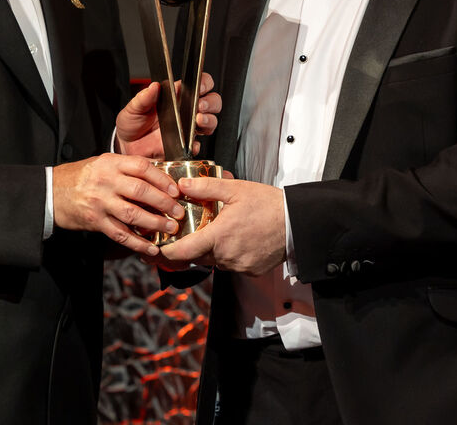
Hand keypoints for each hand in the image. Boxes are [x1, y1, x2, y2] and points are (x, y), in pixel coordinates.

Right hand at [52, 154, 183, 255]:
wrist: (52, 192)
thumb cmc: (82, 176)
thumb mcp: (103, 163)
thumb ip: (127, 168)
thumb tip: (159, 174)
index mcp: (110, 163)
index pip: (142, 167)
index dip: (162, 179)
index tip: (175, 190)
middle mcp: (106, 181)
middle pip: (141, 191)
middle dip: (164, 203)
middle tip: (178, 212)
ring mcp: (100, 202)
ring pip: (133, 214)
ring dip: (155, 223)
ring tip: (170, 228)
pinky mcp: (95, 221)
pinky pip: (120, 234)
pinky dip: (137, 243)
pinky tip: (150, 248)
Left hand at [116, 73, 220, 157]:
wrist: (127, 147)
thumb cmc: (132, 124)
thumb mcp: (133, 108)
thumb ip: (143, 98)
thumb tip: (154, 86)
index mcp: (176, 97)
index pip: (200, 84)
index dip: (205, 83)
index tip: (200, 87)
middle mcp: (186, 112)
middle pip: (213, 102)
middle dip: (210, 102)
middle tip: (200, 105)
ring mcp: (188, 129)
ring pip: (211, 122)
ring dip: (209, 120)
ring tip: (199, 120)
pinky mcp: (185, 146)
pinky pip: (199, 145)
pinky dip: (197, 144)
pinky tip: (191, 142)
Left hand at [158, 177, 285, 275]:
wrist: (297, 223)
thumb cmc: (269, 205)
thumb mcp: (236, 189)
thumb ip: (206, 188)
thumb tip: (183, 185)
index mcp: (218, 236)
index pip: (182, 252)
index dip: (167, 252)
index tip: (159, 249)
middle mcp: (226, 256)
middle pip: (197, 256)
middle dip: (192, 245)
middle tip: (195, 230)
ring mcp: (239, 266)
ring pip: (215, 260)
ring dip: (213, 249)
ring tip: (222, 229)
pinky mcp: (251, 271)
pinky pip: (232, 265)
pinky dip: (230, 254)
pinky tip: (239, 238)